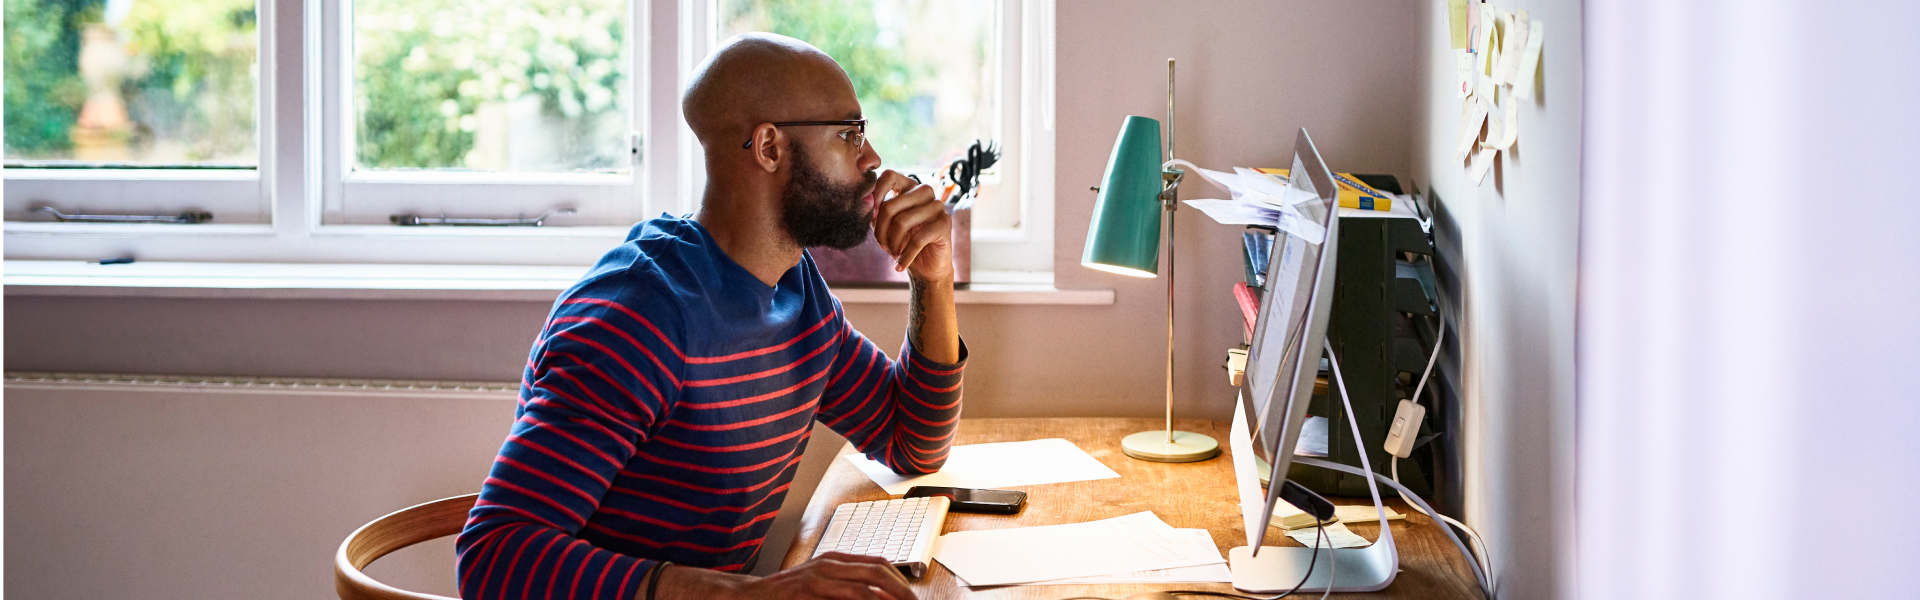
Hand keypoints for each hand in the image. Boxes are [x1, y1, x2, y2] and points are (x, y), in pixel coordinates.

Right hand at [669, 552, 916, 599]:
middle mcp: (830, 563)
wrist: (749, 597)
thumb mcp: (819, 590)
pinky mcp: (810, 588)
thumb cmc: (785, 597)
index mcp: (835, 561)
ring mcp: (820, 574)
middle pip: (879, 570)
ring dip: (890, 597)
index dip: (900, 580)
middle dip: (902, 589)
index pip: (879, 564)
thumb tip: (874, 599)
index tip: (912, 597)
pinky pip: (849, 595)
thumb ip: (844, 592)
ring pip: (868, 583)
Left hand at [870, 170, 953, 281]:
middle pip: (890, 206)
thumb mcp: (885, 226)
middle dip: (880, 231)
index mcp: (908, 187)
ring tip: (892, 254)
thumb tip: (865, 202)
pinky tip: (900, 265)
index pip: (889, 176)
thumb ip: (875, 213)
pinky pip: (917, 239)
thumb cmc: (903, 243)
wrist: (926, 267)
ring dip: (892, 244)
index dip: (876, 194)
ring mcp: (937, 206)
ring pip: (902, 222)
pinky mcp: (944, 223)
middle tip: (881, 245)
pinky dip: (905, 256)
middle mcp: (924, 191)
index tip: (872, 218)